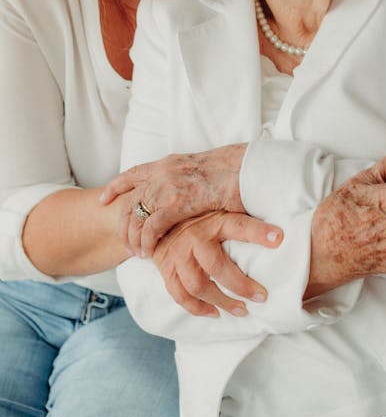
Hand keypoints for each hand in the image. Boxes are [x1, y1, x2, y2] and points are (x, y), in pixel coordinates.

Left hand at [100, 144, 248, 254]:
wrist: (250, 168)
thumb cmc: (236, 172)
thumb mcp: (204, 171)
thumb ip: (189, 179)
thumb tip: (189, 191)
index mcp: (170, 163)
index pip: (133, 173)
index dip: (116, 187)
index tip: (104, 199)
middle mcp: (164, 172)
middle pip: (129, 199)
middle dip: (123, 223)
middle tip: (125, 241)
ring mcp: (169, 185)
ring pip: (136, 215)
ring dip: (133, 237)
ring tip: (139, 253)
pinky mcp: (178, 202)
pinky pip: (151, 227)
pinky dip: (146, 242)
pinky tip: (149, 254)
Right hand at [152, 210, 282, 317]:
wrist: (162, 221)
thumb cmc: (201, 217)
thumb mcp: (222, 211)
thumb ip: (243, 219)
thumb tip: (277, 228)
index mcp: (213, 221)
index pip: (238, 225)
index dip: (258, 232)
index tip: (279, 239)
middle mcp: (194, 238)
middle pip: (217, 266)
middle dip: (241, 285)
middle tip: (261, 297)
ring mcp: (178, 256)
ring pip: (198, 285)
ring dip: (222, 301)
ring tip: (242, 310)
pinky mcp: (167, 270)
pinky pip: (180, 295)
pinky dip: (198, 308)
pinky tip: (215, 313)